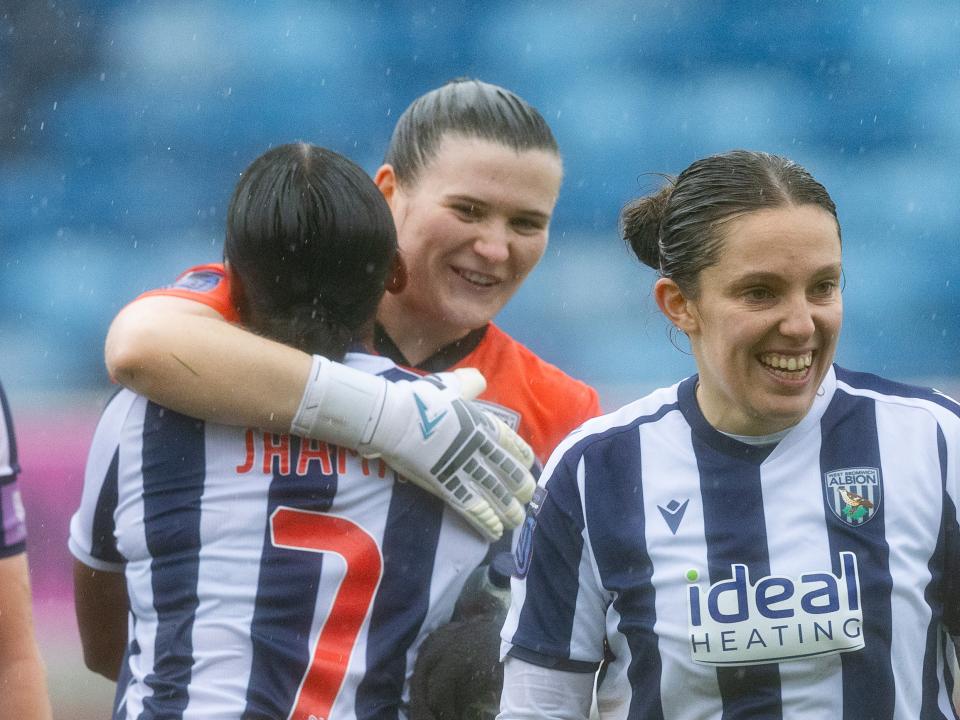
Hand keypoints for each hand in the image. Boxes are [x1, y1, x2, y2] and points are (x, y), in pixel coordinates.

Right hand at [291, 358, 535, 540]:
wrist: (393, 417)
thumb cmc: (419, 399)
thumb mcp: (448, 384)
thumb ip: (467, 384)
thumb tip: (479, 378)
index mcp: (481, 423)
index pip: (511, 444)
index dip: (522, 458)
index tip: (528, 467)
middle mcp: (478, 448)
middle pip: (508, 473)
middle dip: (521, 488)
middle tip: (528, 498)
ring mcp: (463, 468)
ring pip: (494, 493)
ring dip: (508, 510)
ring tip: (516, 521)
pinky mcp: (446, 485)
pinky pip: (471, 506)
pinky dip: (485, 520)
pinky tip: (495, 531)